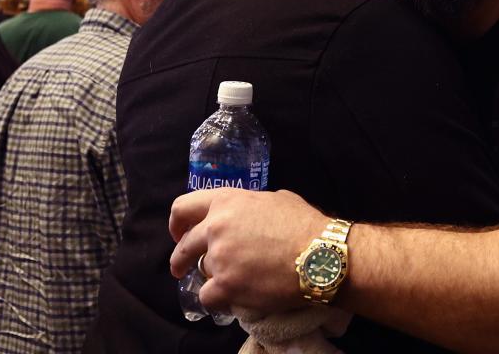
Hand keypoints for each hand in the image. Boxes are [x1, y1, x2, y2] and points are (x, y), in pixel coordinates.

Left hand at [169, 188, 328, 314]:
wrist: (320, 255)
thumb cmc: (304, 225)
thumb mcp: (276, 199)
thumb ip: (250, 206)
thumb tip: (247, 215)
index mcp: (227, 201)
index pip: (183, 208)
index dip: (177, 224)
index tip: (179, 235)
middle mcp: (216, 227)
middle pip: (184, 247)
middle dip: (181, 260)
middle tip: (183, 269)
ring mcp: (219, 257)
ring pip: (200, 273)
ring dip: (213, 278)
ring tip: (233, 282)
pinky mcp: (225, 285)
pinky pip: (208, 297)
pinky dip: (219, 299)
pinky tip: (234, 297)